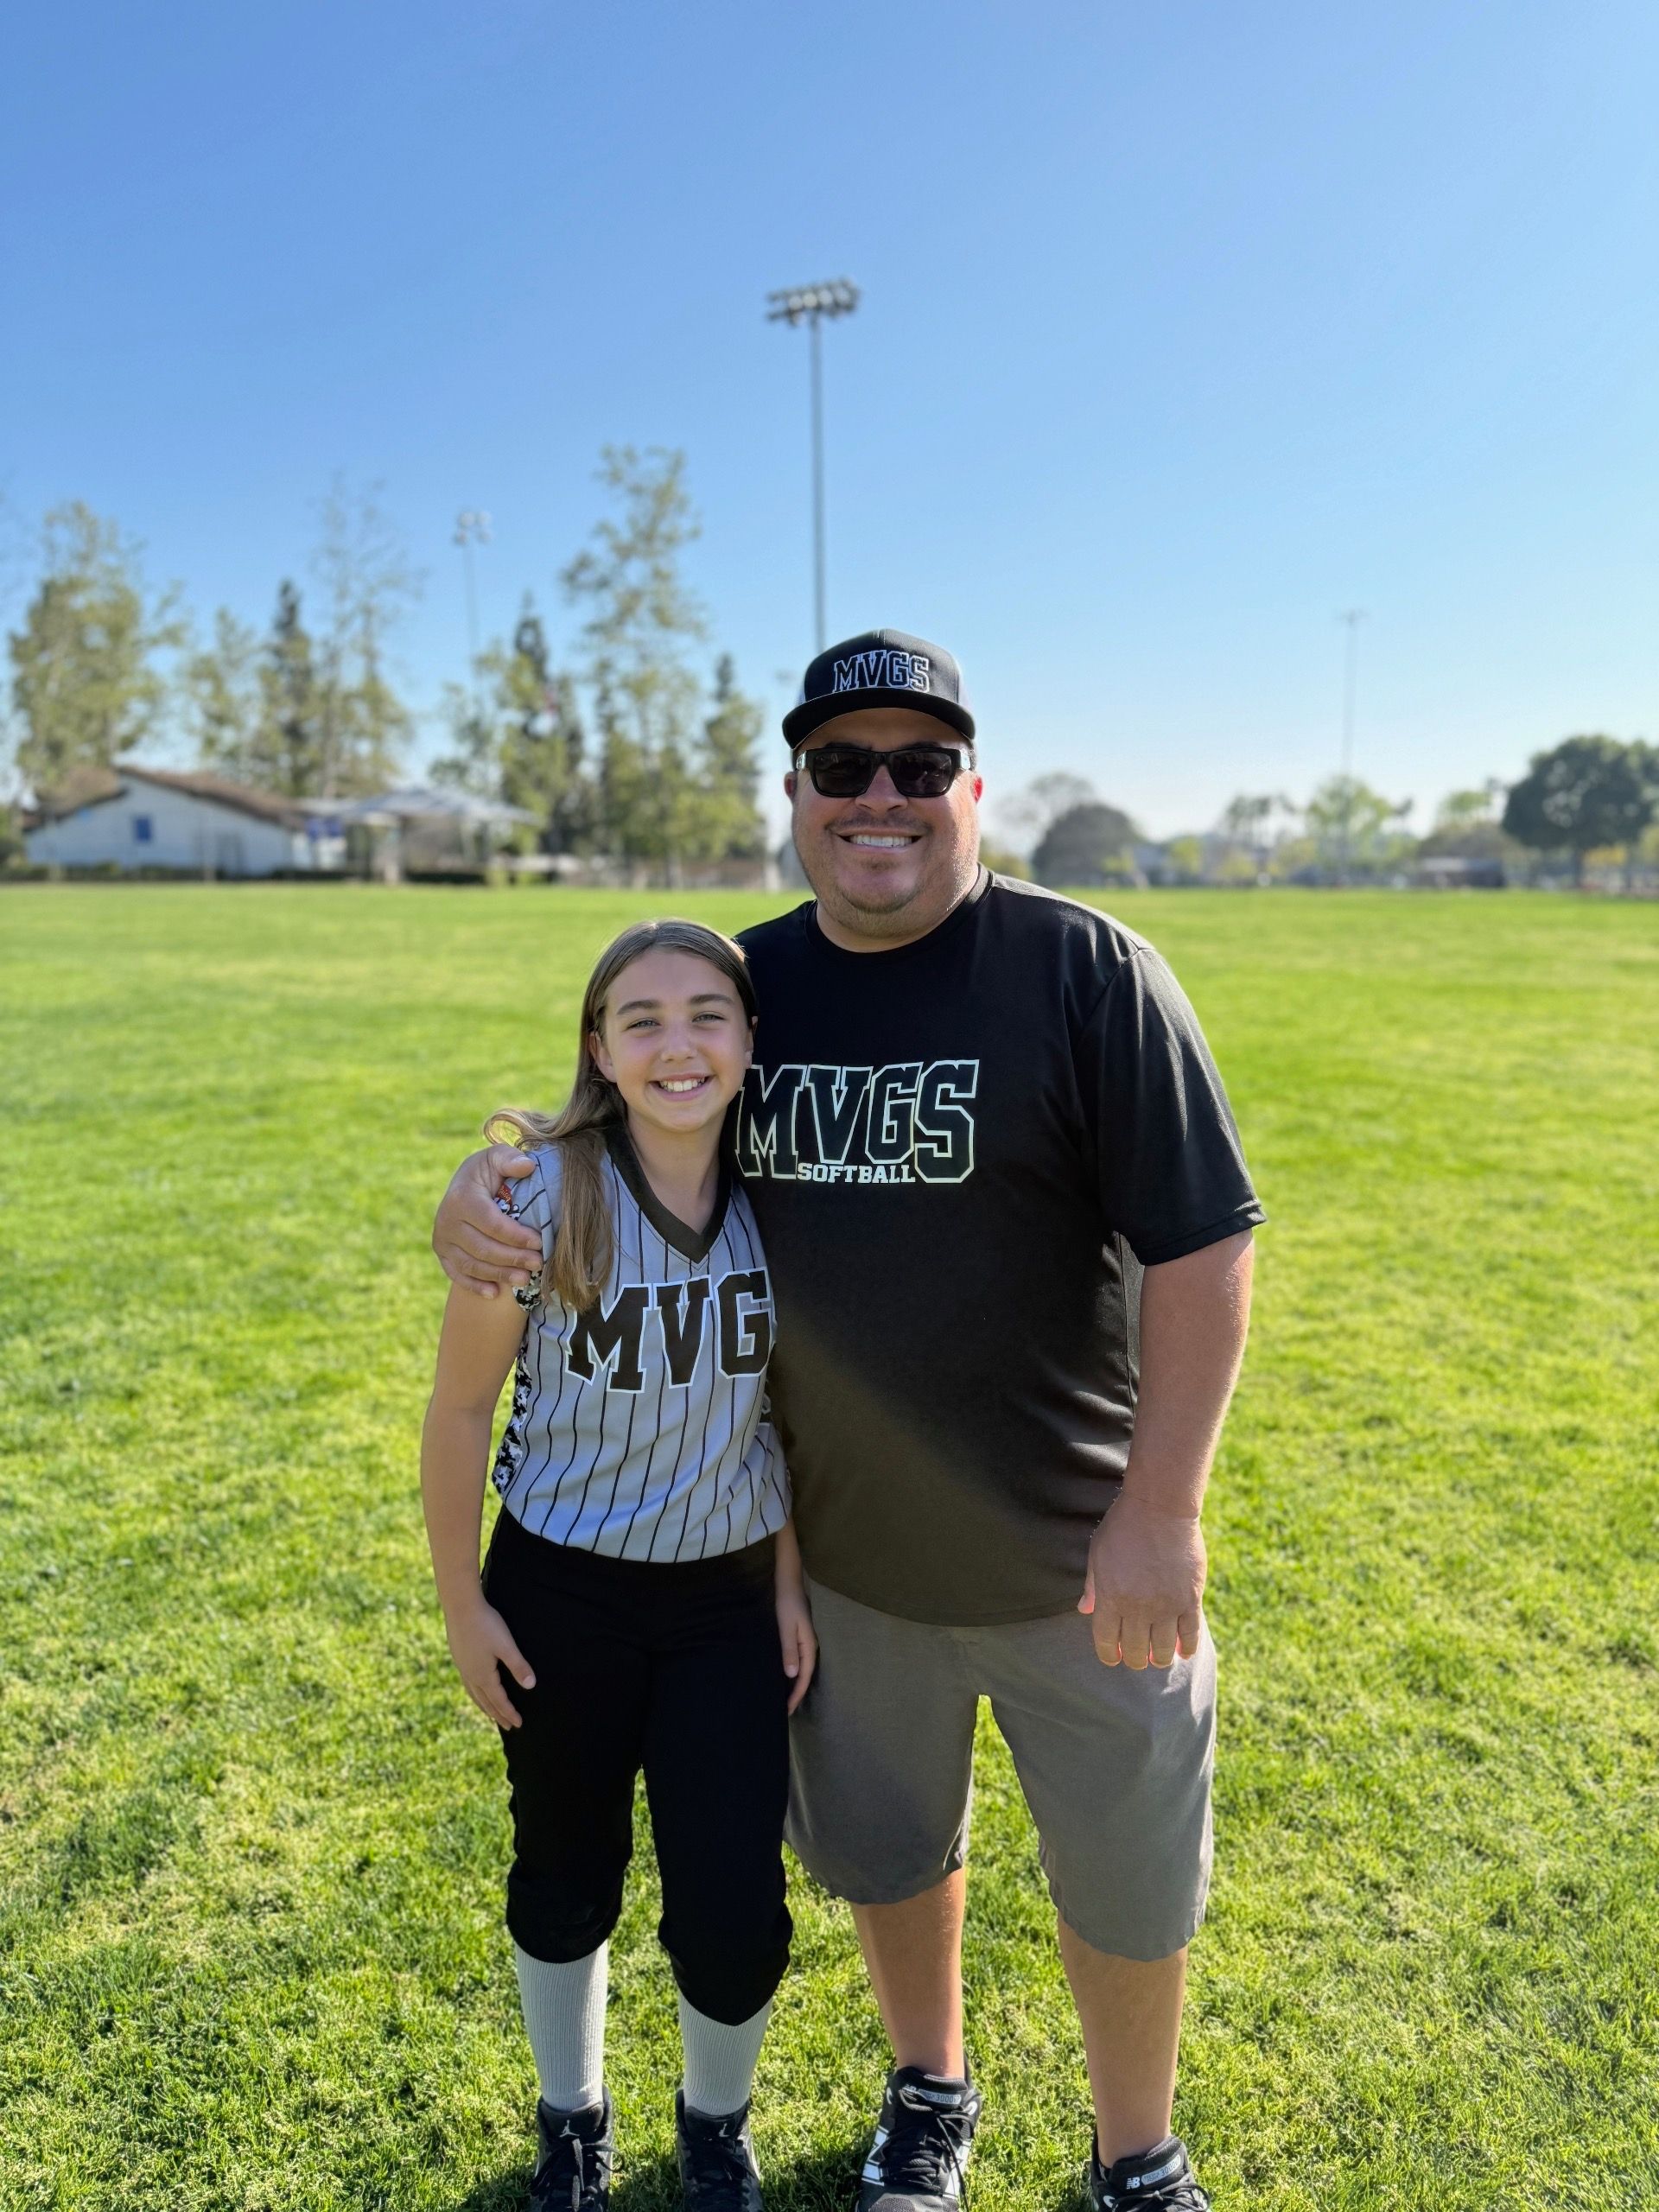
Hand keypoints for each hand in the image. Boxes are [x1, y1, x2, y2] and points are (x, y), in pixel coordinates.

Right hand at [433, 1145, 541, 1299]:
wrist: (465, 1184)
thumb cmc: (488, 1171)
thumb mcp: (498, 1157)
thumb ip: (511, 1159)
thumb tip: (527, 1167)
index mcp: (462, 1198)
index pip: (492, 1224)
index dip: (516, 1236)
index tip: (540, 1242)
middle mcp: (446, 1220)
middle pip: (483, 1248)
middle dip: (513, 1258)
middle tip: (538, 1264)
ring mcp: (442, 1239)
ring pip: (472, 1265)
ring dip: (499, 1275)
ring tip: (525, 1280)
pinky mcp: (442, 1253)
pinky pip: (457, 1274)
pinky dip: (474, 1286)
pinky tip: (495, 1293)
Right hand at [444, 1591, 536, 1726]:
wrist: (460, 1606)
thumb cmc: (486, 1624)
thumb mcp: (506, 1646)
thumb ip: (518, 1666)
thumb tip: (531, 1686)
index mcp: (483, 1676)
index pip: (499, 1701)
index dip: (510, 1713)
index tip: (519, 1725)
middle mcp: (470, 1675)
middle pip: (486, 1702)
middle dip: (498, 1715)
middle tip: (509, 1727)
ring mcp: (462, 1667)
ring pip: (474, 1694)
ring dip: (485, 1706)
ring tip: (491, 1714)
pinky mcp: (458, 1657)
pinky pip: (468, 1683)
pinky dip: (475, 1692)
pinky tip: (476, 1687)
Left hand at [776, 1579, 816, 1714]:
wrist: (789, 1582)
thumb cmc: (787, 1603)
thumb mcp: (786, 1626)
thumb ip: (789, 1650)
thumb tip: (792, 1675)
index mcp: (808, 1646)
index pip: (804, 1677)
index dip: (796, 1695)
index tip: (787, 1710)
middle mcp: (809, 1646)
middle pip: (805, 1676)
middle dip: (797, 1694)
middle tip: (785, 1711)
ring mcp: (805, 1642)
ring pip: (802, 1669)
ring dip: (795, 1684)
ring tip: (785, 1699)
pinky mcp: (799, 1637)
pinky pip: (798, 1660)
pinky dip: (793, 1672)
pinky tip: (786, 1676)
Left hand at [1078, 1494, 1205, 1670]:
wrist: (1159, 1507)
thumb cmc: (1123, 1526)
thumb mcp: (1097, 1553)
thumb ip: (1092, 1586)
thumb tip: (1084, 1610)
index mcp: (1110, 1597)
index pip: (1106, 1642)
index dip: (1109, 1655)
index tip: (1113, 1657)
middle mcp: (1137, 1607)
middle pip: (1135, 1651)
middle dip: (1134, 1659)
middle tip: (1137, 1656)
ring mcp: (1166, 1605)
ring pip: (1162, 1650)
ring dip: (1159, 1659)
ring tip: (1158, 1657)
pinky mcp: (1190, 1599)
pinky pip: (1190, 1635)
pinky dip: (1186, 1648)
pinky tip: (1182, 1651)